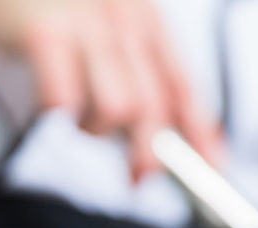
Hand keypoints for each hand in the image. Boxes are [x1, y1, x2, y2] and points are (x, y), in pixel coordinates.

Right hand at [0, 0, 223, 179]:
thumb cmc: (55, 5)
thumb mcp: (107, 23)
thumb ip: (137, 68)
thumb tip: (161, 131)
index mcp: (146, 19)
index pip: (184, 84)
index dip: (202, 130)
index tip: (212, 165)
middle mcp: (124, 19)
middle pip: (154, 104)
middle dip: (150, 153)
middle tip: (138, 179)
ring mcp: (86, 25)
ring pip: (118, 107)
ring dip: (98, 130)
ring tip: (78, 121)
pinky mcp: (45, 33)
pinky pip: (64, 99)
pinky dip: (61, 116)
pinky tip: (50, 109)